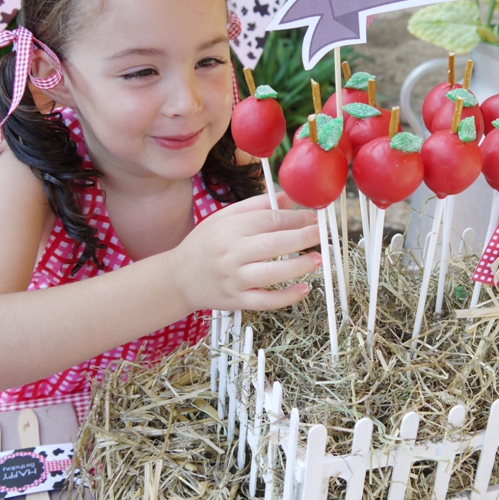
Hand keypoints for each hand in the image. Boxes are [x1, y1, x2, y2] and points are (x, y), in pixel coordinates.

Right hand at [169, 192, 321, 311]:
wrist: (177, 279)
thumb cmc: (203, 245)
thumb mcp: (222, 219)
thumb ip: (255, 207)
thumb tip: (287, 198)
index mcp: (229, 230)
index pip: (269, 220)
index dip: (295, 218)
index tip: (312, 217)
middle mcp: (231, 254)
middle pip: (274, 244)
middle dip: (303, 238)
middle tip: (321, 234)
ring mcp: (234, 279)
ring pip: (272, 273)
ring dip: (299, 266)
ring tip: (318, 259)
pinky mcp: (236, 300)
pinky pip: (265, 301)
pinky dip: (287, 297)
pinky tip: (304, 289)